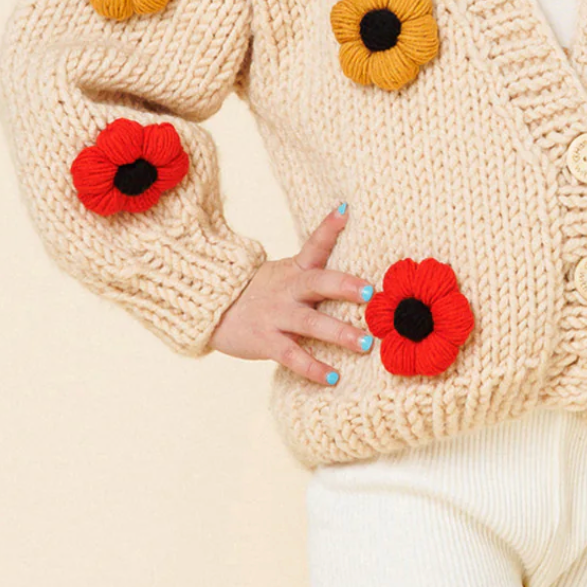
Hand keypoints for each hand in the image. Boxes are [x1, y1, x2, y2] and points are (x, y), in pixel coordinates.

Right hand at [208, 206, 374, 384]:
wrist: (214, 310)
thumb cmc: (263, 292)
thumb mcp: (287, 273)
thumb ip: (316, 268)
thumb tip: (352, 256)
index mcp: (295, 269)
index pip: (314, 243)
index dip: (329, 226)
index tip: (345, 209)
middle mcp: (288, 289)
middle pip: (317, 282)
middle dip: (345, 286)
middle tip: (372, 293)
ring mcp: (277, 315)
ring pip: (310, 323)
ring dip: (339, 333)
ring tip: (365, 344)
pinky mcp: (266, 341)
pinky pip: (293, 356)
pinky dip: (313, 368)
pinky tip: (334, 377)